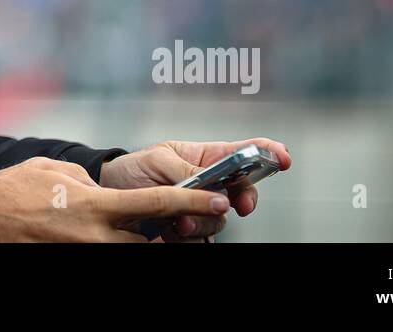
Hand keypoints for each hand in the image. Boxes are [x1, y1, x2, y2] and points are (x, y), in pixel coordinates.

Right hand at [0, 156, 231, 241]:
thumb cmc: (16, 187)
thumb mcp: (60, 171)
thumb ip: (91, 184)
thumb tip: (106, 194)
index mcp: (96, 205)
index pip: (157, 205)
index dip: (192, 202)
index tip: (218, 199)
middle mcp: (95, 236)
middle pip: (151, 245)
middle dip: (168, 237)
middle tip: (177, 227)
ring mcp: (84, 254)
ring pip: (130, 256)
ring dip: (136, 243)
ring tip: (135, 232)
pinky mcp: (72, 261)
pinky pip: (103, 257)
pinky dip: (110, 246)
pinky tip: (103, 235)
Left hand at [99, 138, 290, 240]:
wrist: (110, 194)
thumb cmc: (133, 170)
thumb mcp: (157, 160)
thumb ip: (187, 171)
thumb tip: (212, 186)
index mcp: (205, 158)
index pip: (244, 152)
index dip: (268, 152)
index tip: (282, 157)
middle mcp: (209, 184)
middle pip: (243, 192)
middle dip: (244, 199)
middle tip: (237, 204)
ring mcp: (201, 208)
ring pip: (221, 219)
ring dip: (203, 222)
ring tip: (179, 222)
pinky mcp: (189, 231)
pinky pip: (203, 240)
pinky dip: (189, 239)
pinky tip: (171, 232)